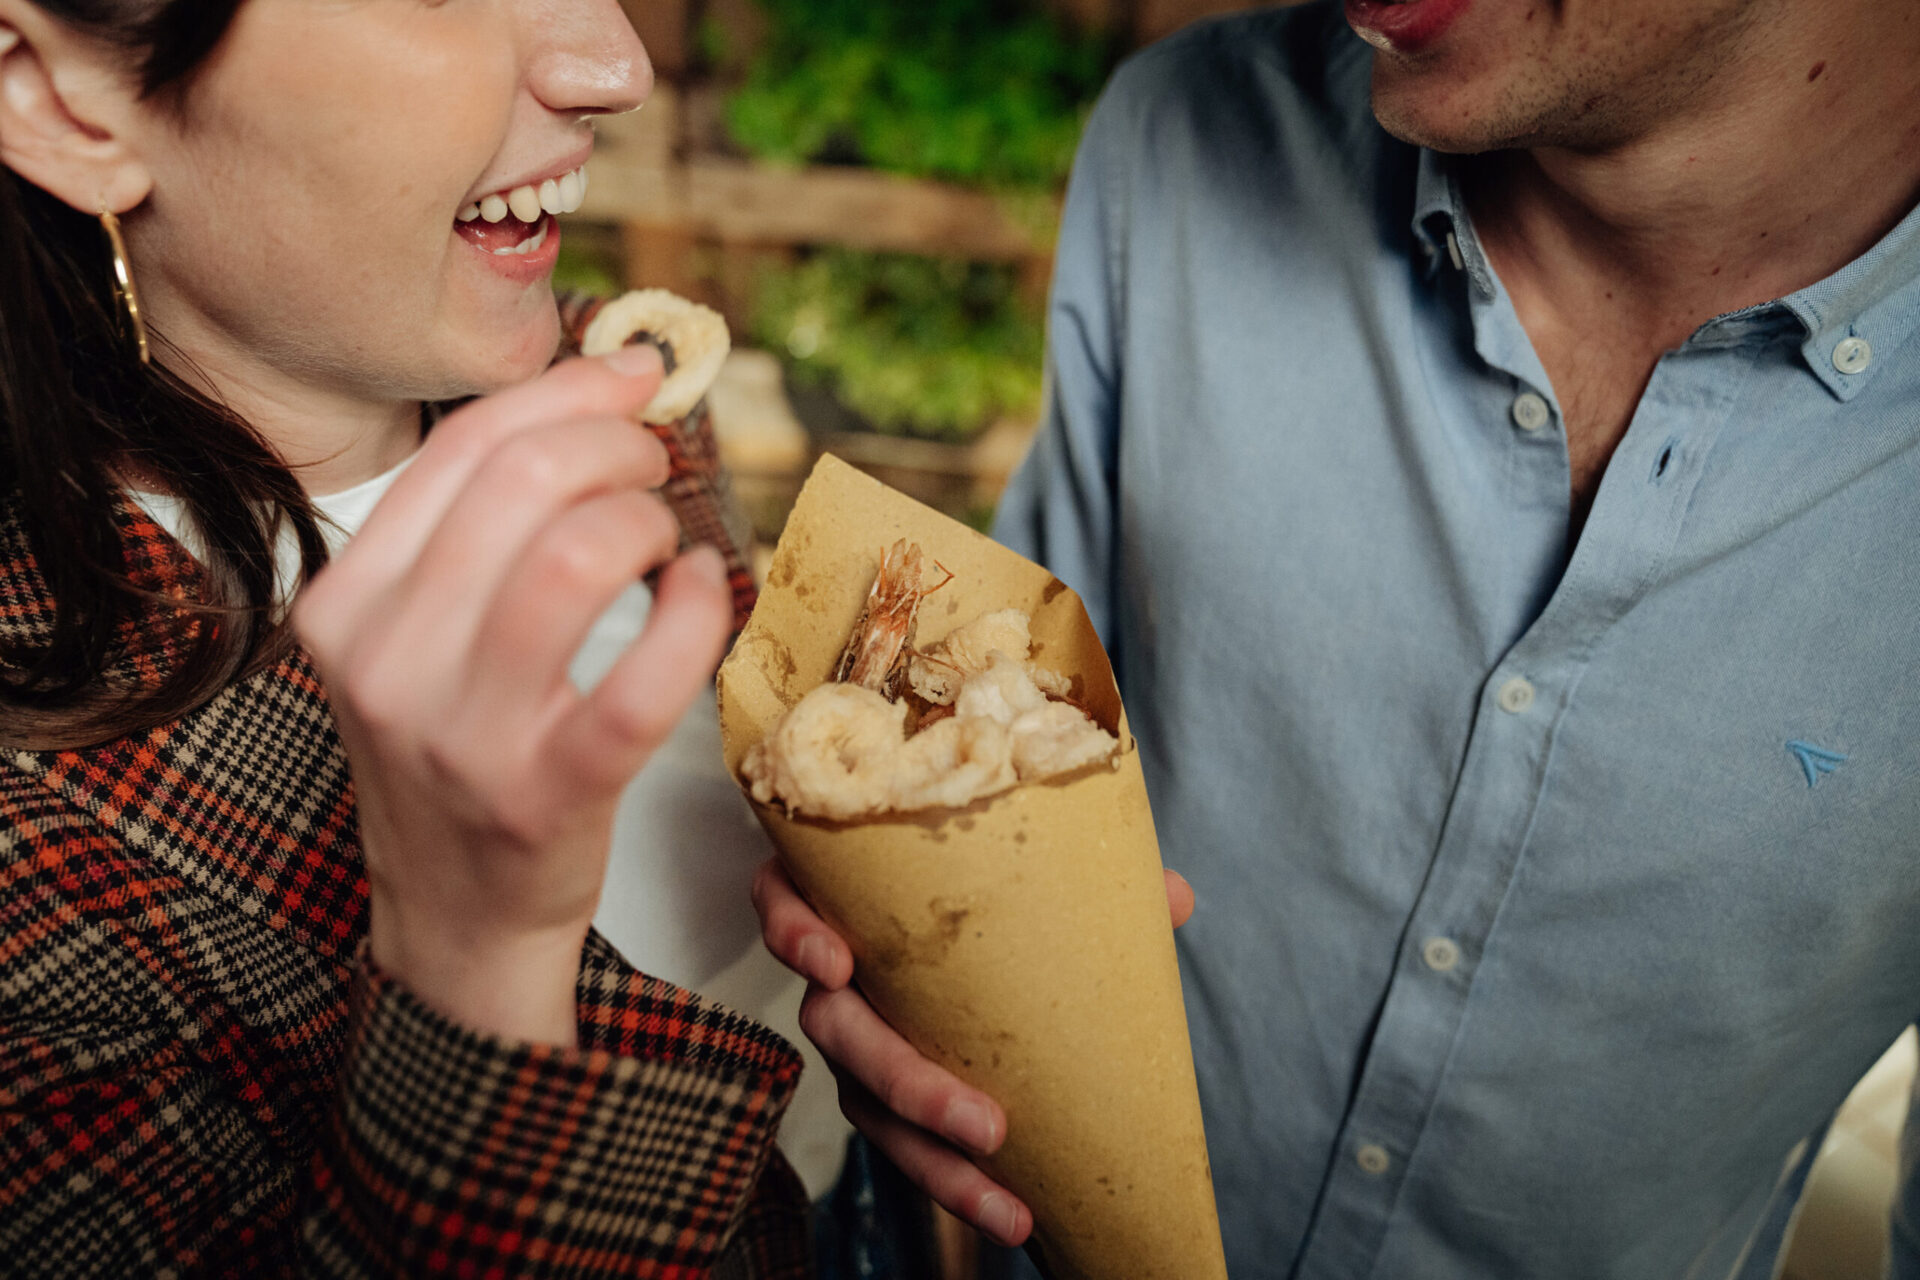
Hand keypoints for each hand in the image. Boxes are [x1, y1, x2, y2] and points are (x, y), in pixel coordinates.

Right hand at [296, 349, 732, 1046]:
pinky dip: (693, 612)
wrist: (458, 914)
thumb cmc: (458, 751)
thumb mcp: (420, 636)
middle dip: (616, 444)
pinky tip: (702, 590)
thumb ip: (479, 528)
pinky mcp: (547, 793)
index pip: (461, 450)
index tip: (630, 377)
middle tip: (656, 461)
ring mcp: (464, 733)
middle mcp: (389, 662)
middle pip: (522, 482)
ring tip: (665, 536)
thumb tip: (597, 389)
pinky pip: (642, 678)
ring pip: (576, 557)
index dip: (563, 392)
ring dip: (648, 519)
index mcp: (348, 605)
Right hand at [752, 857, 1195, 1245]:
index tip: (835, 962)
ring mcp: (854, 1036)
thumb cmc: (984, 879)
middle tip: (985, 1124)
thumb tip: (1175, 898)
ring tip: (1005, 1198)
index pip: (784, 900)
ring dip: (933, 1157)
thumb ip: (1094, 880)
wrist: (975, 917)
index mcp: (846, 896)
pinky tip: (1007, 1212)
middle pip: (837, 1030)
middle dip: (905, 1083)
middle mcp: (835, 972)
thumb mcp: (1034, 869)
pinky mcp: (883, 1093)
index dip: (794, 930)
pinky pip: (901, 1142)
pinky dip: (949, 1180)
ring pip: (867, 1105)